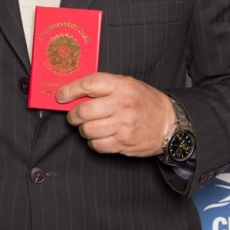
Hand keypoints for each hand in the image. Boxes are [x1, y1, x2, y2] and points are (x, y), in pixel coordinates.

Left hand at [56, 72, 174, 157]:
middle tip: (74, 115)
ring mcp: (123, 125)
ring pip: (87, 130)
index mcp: (122, 86)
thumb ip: (104, 87)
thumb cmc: (145, 102)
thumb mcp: (128, 85)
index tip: (60, 96)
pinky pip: (97, 145)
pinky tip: (100, 137)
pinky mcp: (124, 142)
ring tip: (90, 126)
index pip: (89, 84)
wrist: (169, 123)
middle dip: (73, 115)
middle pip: (84, 110)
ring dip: (83, 129)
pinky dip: (93, 142)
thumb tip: (74, 94)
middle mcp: (122, 104)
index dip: (70, 90)